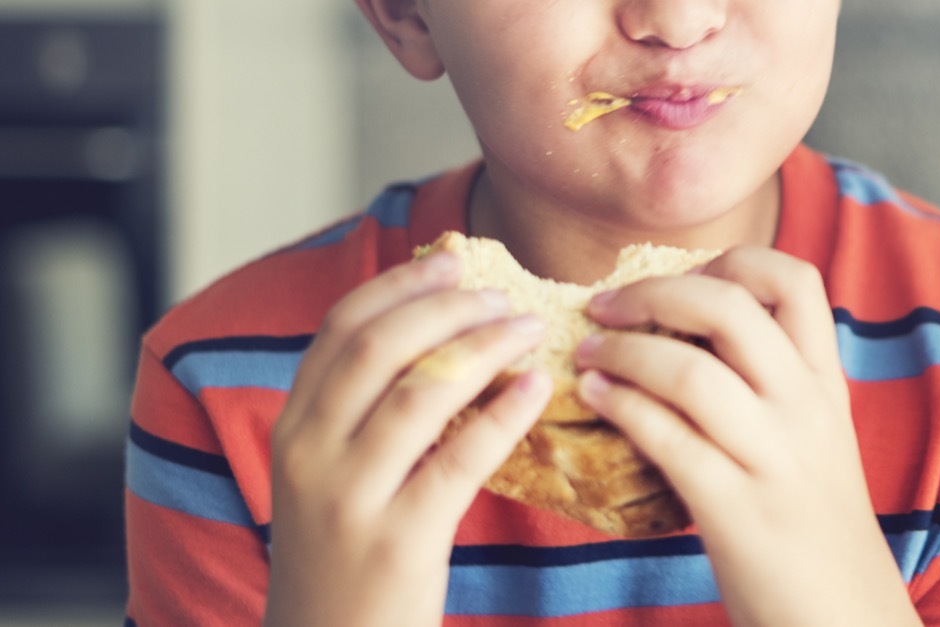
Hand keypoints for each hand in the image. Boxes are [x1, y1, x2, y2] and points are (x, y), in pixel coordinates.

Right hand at [264, 252, 551, 626]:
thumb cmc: (342, 564)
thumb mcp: (326, 480)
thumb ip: (357, 417)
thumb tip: (433, 348)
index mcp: (292, 429)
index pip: (340, 329)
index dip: (399, 286)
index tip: (451, 263)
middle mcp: (308, 454)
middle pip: (378, 346)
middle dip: (445, 307)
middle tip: (501, 294)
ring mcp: (347, 497)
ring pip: (419, 390)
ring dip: (482, 346)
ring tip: (529, 329)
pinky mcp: (397, 541)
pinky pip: (458, 458)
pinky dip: (502, 412)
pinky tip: (536, 387)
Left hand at [574, 247, 919, 625]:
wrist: (844, 616)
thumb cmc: (811, 522)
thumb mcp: (812, 436)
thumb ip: (769, 382)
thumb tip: (682, 332)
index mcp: (824, 383)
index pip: (793, 279)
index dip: (728, 259)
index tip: (678, 277)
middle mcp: (805, 409)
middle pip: (729, 306)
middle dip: (653, 292)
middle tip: (605, 304)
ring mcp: (773, 459)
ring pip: (690, 371)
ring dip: (623, 350)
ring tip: (587, 352)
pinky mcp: (736, 510)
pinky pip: (667, 439)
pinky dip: (620, 405)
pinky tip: (594, 396)